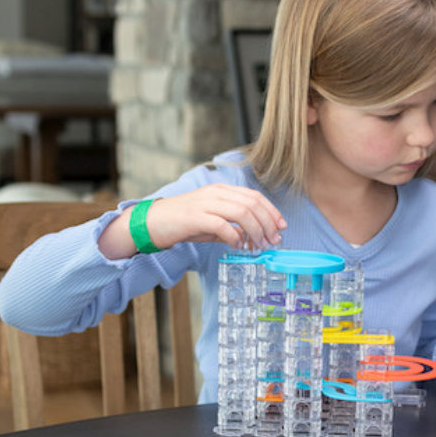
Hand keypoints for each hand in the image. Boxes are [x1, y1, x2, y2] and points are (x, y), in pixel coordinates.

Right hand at [148, 184, 286, 249]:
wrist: (153, 222)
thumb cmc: (184, 223)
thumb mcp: (213, 223)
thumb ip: (232, 227)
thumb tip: (252, 238)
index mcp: (222, 191)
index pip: (254, 197)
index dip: (271, 211)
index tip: (282, 226)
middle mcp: (216, 193)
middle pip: (252, 204)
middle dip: (268, 223)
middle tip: (274, 240)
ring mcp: (206, 203)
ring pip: (242, 213)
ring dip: (255, 231)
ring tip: (259, 245)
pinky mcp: (196, 217)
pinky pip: (223, 225)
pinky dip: (235, 236)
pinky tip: (238, 245)